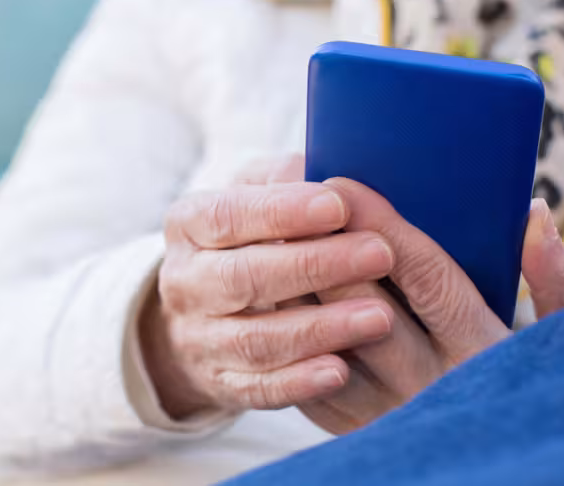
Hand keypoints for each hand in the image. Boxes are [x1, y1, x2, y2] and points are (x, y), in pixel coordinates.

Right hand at [140, 156, 398, 417]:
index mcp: (188, 225)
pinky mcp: (219, 384)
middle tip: (379, 254)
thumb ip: (284, 180)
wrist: (202, 315)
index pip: (228, 216)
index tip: (338, 205)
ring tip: (378, 318)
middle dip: (314, 266)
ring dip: (318, 329)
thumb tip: (326, 175)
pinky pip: (258, 388)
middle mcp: (184, 283)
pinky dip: (298, 382)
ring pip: (254, 339)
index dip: (280, 212)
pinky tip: (339, 372)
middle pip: (242, 278)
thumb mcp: (254, 196)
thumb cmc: (248, 240)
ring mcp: (197, 338)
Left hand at [296, 178, 563, 433]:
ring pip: (323, 341)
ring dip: (296, 288)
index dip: (382, 226)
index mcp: (480, 350)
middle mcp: (430, 385)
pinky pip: (304, 373)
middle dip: (324, 250)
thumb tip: (534, 212)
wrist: (495, 456)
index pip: (426, 277)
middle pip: (362, 308)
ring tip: (274, 237)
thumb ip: (554, 281)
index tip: (345, 183)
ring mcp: (385, 412)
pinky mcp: (349, 427)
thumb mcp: (556, 338)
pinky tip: (274, 288)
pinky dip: (289, 328)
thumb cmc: (524, 381)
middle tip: (294, 203)